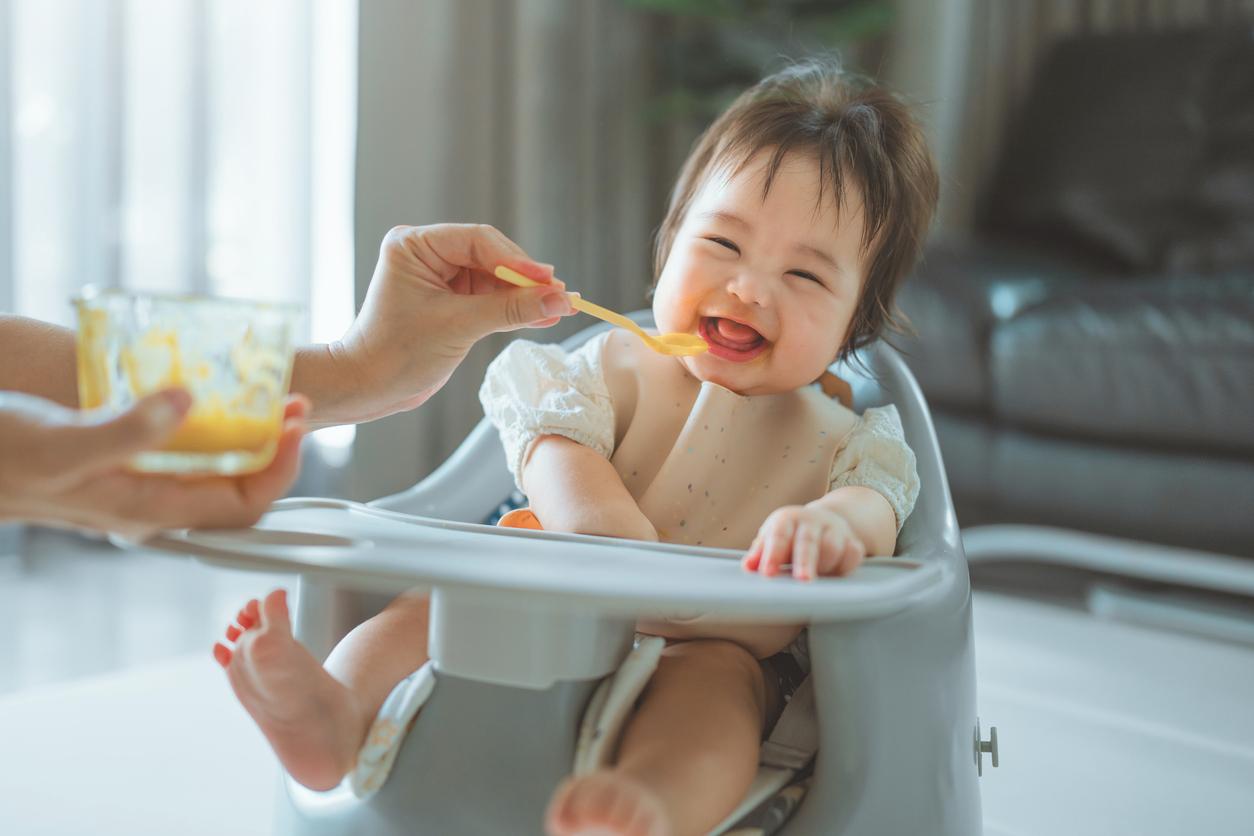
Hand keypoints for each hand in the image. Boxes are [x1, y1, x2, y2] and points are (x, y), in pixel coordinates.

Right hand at [0, 389, 307, 539]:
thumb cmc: (2, 454)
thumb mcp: (65, 443)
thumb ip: (128, 430)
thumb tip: (190, 405)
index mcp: (148, 508)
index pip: (244, 504)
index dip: (281, 467)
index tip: (296, 421)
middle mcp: (149, 503)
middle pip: (237, 489)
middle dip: (274, 448)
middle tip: (291, 402)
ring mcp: (135, 484)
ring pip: (211, 471)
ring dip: (246, 437)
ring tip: (265, 396)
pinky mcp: (119, 463)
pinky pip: (182, 453)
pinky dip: (208, 428)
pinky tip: (206, 396)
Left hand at [311, 223, 575, 424]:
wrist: (370, 387)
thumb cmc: (397, 352)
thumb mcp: (459, 326)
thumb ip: (510, 310)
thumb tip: (559, 300)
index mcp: (415, 244)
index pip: (478, 241)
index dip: (517, 260)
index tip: (548, 281)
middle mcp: (427, 253)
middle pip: (492, 257)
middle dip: (526, 279)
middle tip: (560, 296)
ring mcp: (441, 277)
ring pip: (495, 279)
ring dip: (525, 296)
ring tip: (560, 308)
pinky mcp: (451, 300)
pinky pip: (490, 298)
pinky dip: (514, 309)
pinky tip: (543, 316)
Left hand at [741, 504, 866, 579]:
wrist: (824, 521)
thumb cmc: (790, 536)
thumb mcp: (771, 539)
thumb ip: (760, 554)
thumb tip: (748, 567)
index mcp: (787, 519)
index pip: (779, 536)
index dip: (773, 554)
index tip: (767, 573)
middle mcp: (812, 521)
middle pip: (808, 541)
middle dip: (805, 562)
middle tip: (802, 580)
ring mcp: (835, 530)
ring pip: (833, 548)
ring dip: (824, 567)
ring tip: (814, 580)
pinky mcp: (853, 542)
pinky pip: (853, 556)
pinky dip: (844, 568)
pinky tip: (834, 576)